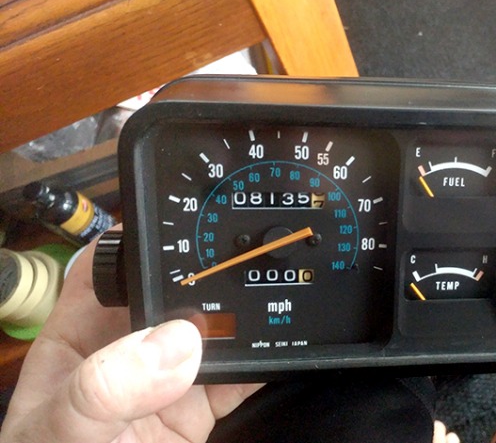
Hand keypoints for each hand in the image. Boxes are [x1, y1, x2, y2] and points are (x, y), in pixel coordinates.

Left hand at [0, 236, 261, 442]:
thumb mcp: (65, 432)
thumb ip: (108, 386)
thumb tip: (178, 342)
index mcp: (77, 337)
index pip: (108, 269)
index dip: (142, 239)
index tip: (187, 219)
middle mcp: (125, 350)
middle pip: (171, 292)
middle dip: (207, 270)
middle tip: (248, 249)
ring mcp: (166, 379)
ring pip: (212, 331)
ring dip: (242, 314)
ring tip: (274, 287)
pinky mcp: (199, 409)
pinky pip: (238, 375)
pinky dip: (264, 360)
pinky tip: (284, 344)